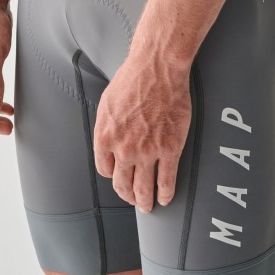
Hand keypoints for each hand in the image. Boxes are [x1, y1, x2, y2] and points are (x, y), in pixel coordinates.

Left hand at [93, 51, 191, 211]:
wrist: (157, 69)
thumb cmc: (132, 80)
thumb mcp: (107, 103)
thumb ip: (106, 126)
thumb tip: (108, 140)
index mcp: (105, 137)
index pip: (105, 170)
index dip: (113, 175)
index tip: (120, 176)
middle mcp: (123, 149)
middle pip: (122, 185)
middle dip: (128, 196)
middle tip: (133, 200)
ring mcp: (147, 152)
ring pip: (144, 189)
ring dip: (145, 201)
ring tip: (148, 205)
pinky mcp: (169, 149)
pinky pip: (167, 180)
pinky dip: (166, 193)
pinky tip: (166, 197)